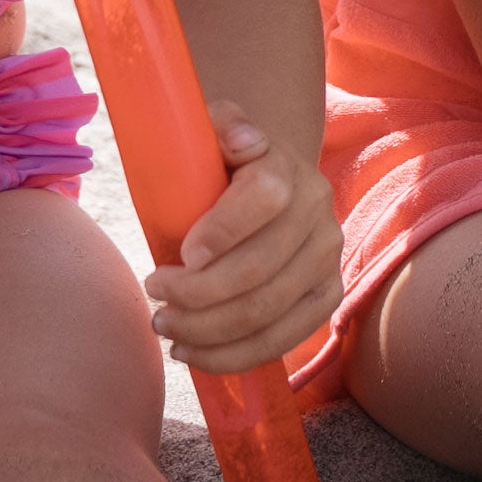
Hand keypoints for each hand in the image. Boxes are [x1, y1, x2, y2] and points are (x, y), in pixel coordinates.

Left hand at [145, 107, 343, 375]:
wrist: (271, 186)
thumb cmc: (224, 164)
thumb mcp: (214, 131)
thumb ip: (222, 124)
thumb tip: (240, 141)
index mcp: (289, 168)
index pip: (265, 198)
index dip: (222, 231)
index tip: (179, 254)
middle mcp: (319, 214)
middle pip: (260, 270)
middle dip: (196, 294)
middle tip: (153, 293)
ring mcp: (327, 260)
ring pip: (267, 313)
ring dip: (206, 330)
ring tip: (164, 324)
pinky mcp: (326, 298)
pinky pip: (283, 340)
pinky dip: (232, 356)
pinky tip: (192, 354)